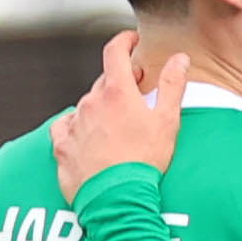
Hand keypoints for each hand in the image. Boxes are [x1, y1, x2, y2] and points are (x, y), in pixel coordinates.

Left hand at [51, 32, 188, 198]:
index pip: (114, 52)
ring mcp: (73, 123)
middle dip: (120, 83)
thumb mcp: (167, 122)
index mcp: (116, 92)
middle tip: (135, 95)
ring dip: (101, 110)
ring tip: (117, 130)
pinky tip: (89, 140)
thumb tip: (180, 58)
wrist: (115, 200)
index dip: (123, 41)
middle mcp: (90, 102)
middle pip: (104, 82)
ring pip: (87, 106)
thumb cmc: (144, 162)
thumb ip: (172, 86)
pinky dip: (78, 128)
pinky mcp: (61, 145)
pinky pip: (66, 127)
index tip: (131, 41)